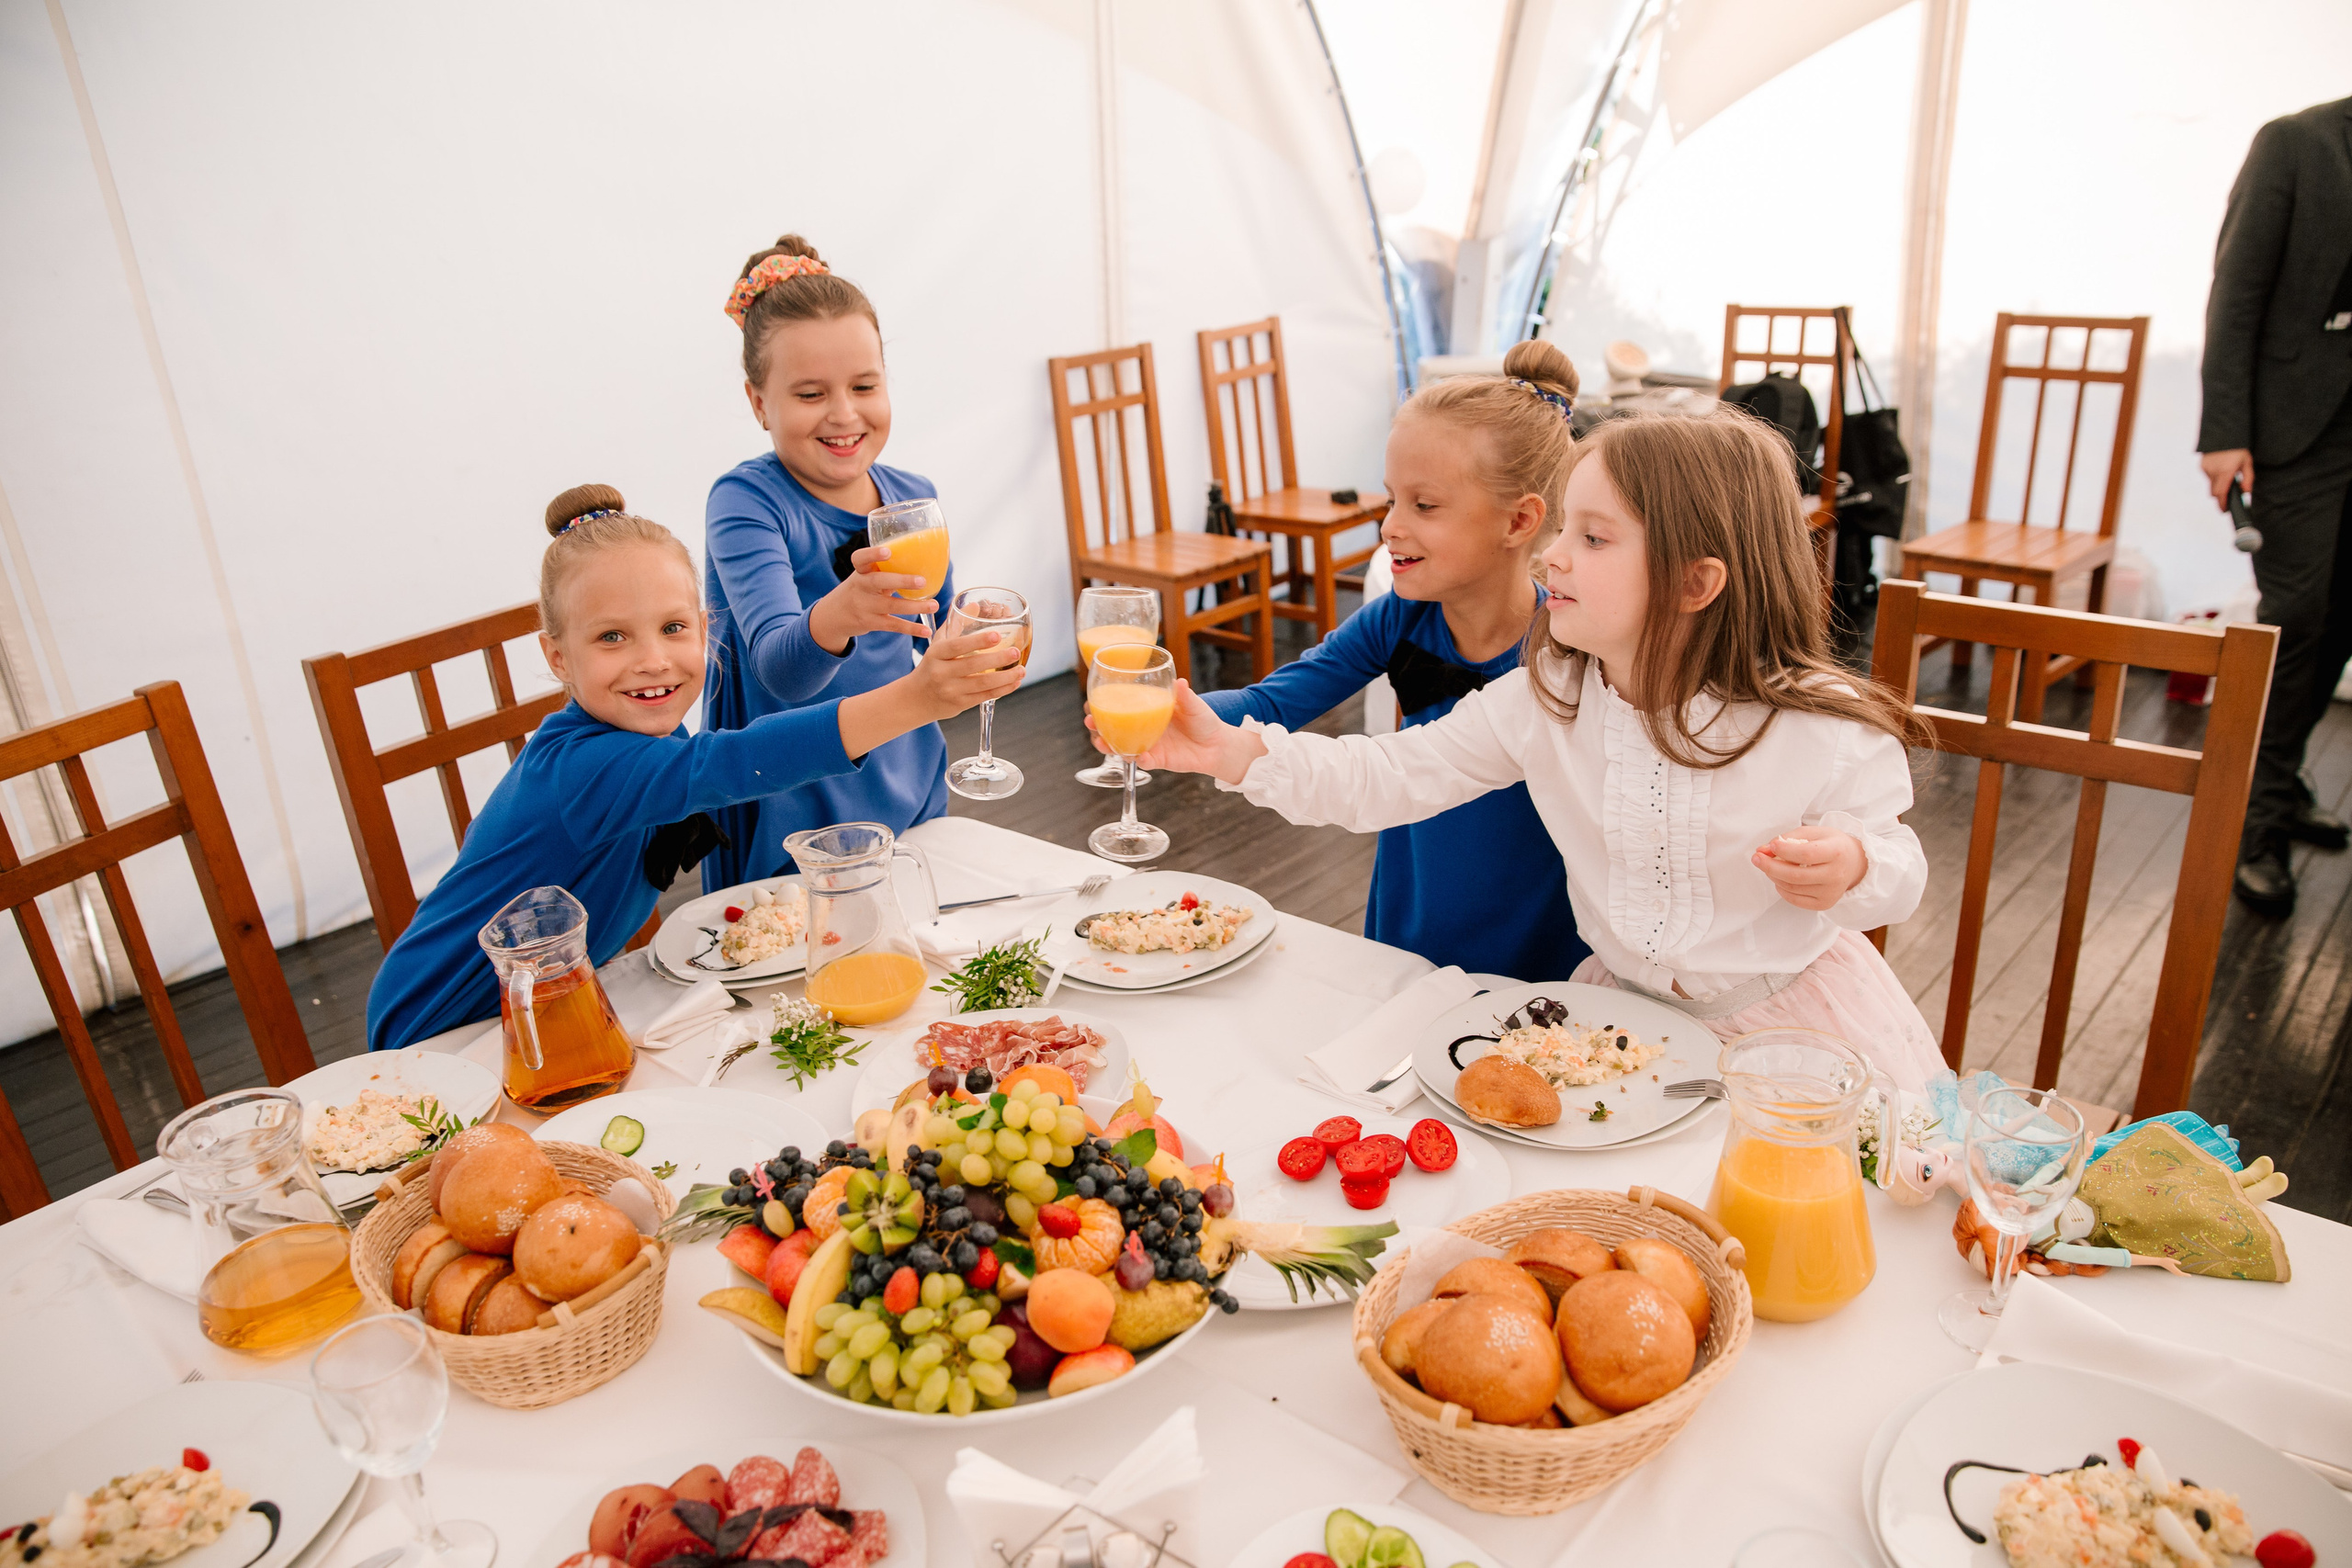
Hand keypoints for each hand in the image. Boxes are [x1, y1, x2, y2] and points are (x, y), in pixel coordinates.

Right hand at [807, 545, 936, 651]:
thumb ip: (885, 570)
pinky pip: (893, 625)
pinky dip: (911, 629)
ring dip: (915, 607)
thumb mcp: (865, 577)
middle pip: (879, 581)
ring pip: (891, 605)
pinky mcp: (870, 622)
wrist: (833, 616)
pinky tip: (926, 631)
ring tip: (934, 605)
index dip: (873, 554)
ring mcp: (865, 606)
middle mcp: (861, 587)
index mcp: (860, 571)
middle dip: (901, 581)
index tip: (888, 551)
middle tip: (922, 581)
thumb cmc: (859, 590)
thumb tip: (924, 561)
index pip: (860, 559)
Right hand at [836, 627, 1022, 759]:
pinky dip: (1002, 690)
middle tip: (1015, 651)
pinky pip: (984, 697)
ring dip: (1005, 677)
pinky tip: (1014, 682)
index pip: (957, 646)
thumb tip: (976, 605)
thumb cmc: (932, 665)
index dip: (977, 641)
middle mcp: (941, 673)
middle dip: (997, 659)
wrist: (916, 699)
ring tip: (1021, 670)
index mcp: (936, 654)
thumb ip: (956, 624)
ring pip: (982, 684)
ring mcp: (951, 690)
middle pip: (972, 665)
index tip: (997, 635)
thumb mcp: (938, 644)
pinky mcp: (959, 704)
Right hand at [1084, 679, 1266, 782]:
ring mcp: (1148, 745)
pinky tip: (1138, 756)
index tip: (1091, 702)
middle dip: (1096, 727)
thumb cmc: (1203, 720)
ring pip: (1121, 747)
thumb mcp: (1194, 705)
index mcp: (1147, 711)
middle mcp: (1143, 728)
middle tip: (1090, 722)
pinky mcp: (1158, 760)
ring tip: (1103, 743)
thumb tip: (1180, 682)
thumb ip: (1186, 696)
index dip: (1102, 705)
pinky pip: (1143, 761)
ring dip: (1109, 746)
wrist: (1217, 745)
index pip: (1118, 707)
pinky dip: (1138, 759)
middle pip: (1112, 728)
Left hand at [1751, 825, 1866, 910]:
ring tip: (1768, 866)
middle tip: (1756, 858)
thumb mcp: (1814, 833)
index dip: (1784, 850)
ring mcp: (1831, 892)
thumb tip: (1763, 850)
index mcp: (1836, 852)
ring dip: (1774, 876)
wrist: (1854, 863)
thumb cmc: (1831, 844)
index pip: (1806, 854)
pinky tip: (1779, 879)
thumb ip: (1788, 838)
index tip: (1770, 846)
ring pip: (1792, 888)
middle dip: (1770, 866)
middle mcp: (1836, 875)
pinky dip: (1782, 889)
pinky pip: (1795, 899)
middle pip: (1796, 875)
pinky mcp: (1825, 904)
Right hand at [2200, 449, 2252, 509]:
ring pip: (2211, 484)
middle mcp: (2213, 472)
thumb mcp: (2247, 462)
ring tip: (2226, 474)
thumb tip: (2246, 492)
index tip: (2224, 510)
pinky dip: (2214, 476)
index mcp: (2225, 472)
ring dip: (2218, 484)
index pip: (2221, 494)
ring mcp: (2206, 469)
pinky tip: (2220, 467)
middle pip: (2214, 492)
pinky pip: (2208, 476)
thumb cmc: (2237, 448)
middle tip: (2227, 495)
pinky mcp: (2202, 465)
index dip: (2222, 504)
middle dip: (2220, 495)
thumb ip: (2248, 479)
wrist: (2224, 433)